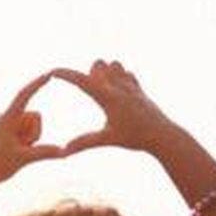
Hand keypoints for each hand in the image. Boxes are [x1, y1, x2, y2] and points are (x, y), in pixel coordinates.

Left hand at [0, 72, 79, 186]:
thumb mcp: (25, 159)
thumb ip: (45, 152)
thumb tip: (65, 151)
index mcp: (7, 119)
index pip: (24, 96)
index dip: (37, 84)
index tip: (49, 74)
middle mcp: (4, 117)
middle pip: (34, 116)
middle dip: (35, 132)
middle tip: (21, 149)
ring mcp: (4, 123)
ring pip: (31, 124)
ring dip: (31, 138)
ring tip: (15, 151)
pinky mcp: (4, 130)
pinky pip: (24, 130)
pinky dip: (26, 140)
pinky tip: (12, 152)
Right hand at [52, 60, 175, 154]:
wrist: (163, 136)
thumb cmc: (135, 138)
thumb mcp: (107, 140)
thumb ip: (84, 143)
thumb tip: (63, 152)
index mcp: (108, 97)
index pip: (82, 81)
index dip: (65, 75)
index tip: (52, 72)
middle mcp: (119, 86)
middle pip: (98, 64)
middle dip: (88, 73)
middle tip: (89, 91)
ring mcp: (131, 85)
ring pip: (114, 63)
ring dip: (104, 72)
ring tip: (103, 90)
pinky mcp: (139, 89)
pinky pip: (127, 72)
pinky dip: (118, 77)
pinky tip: (117, 91)